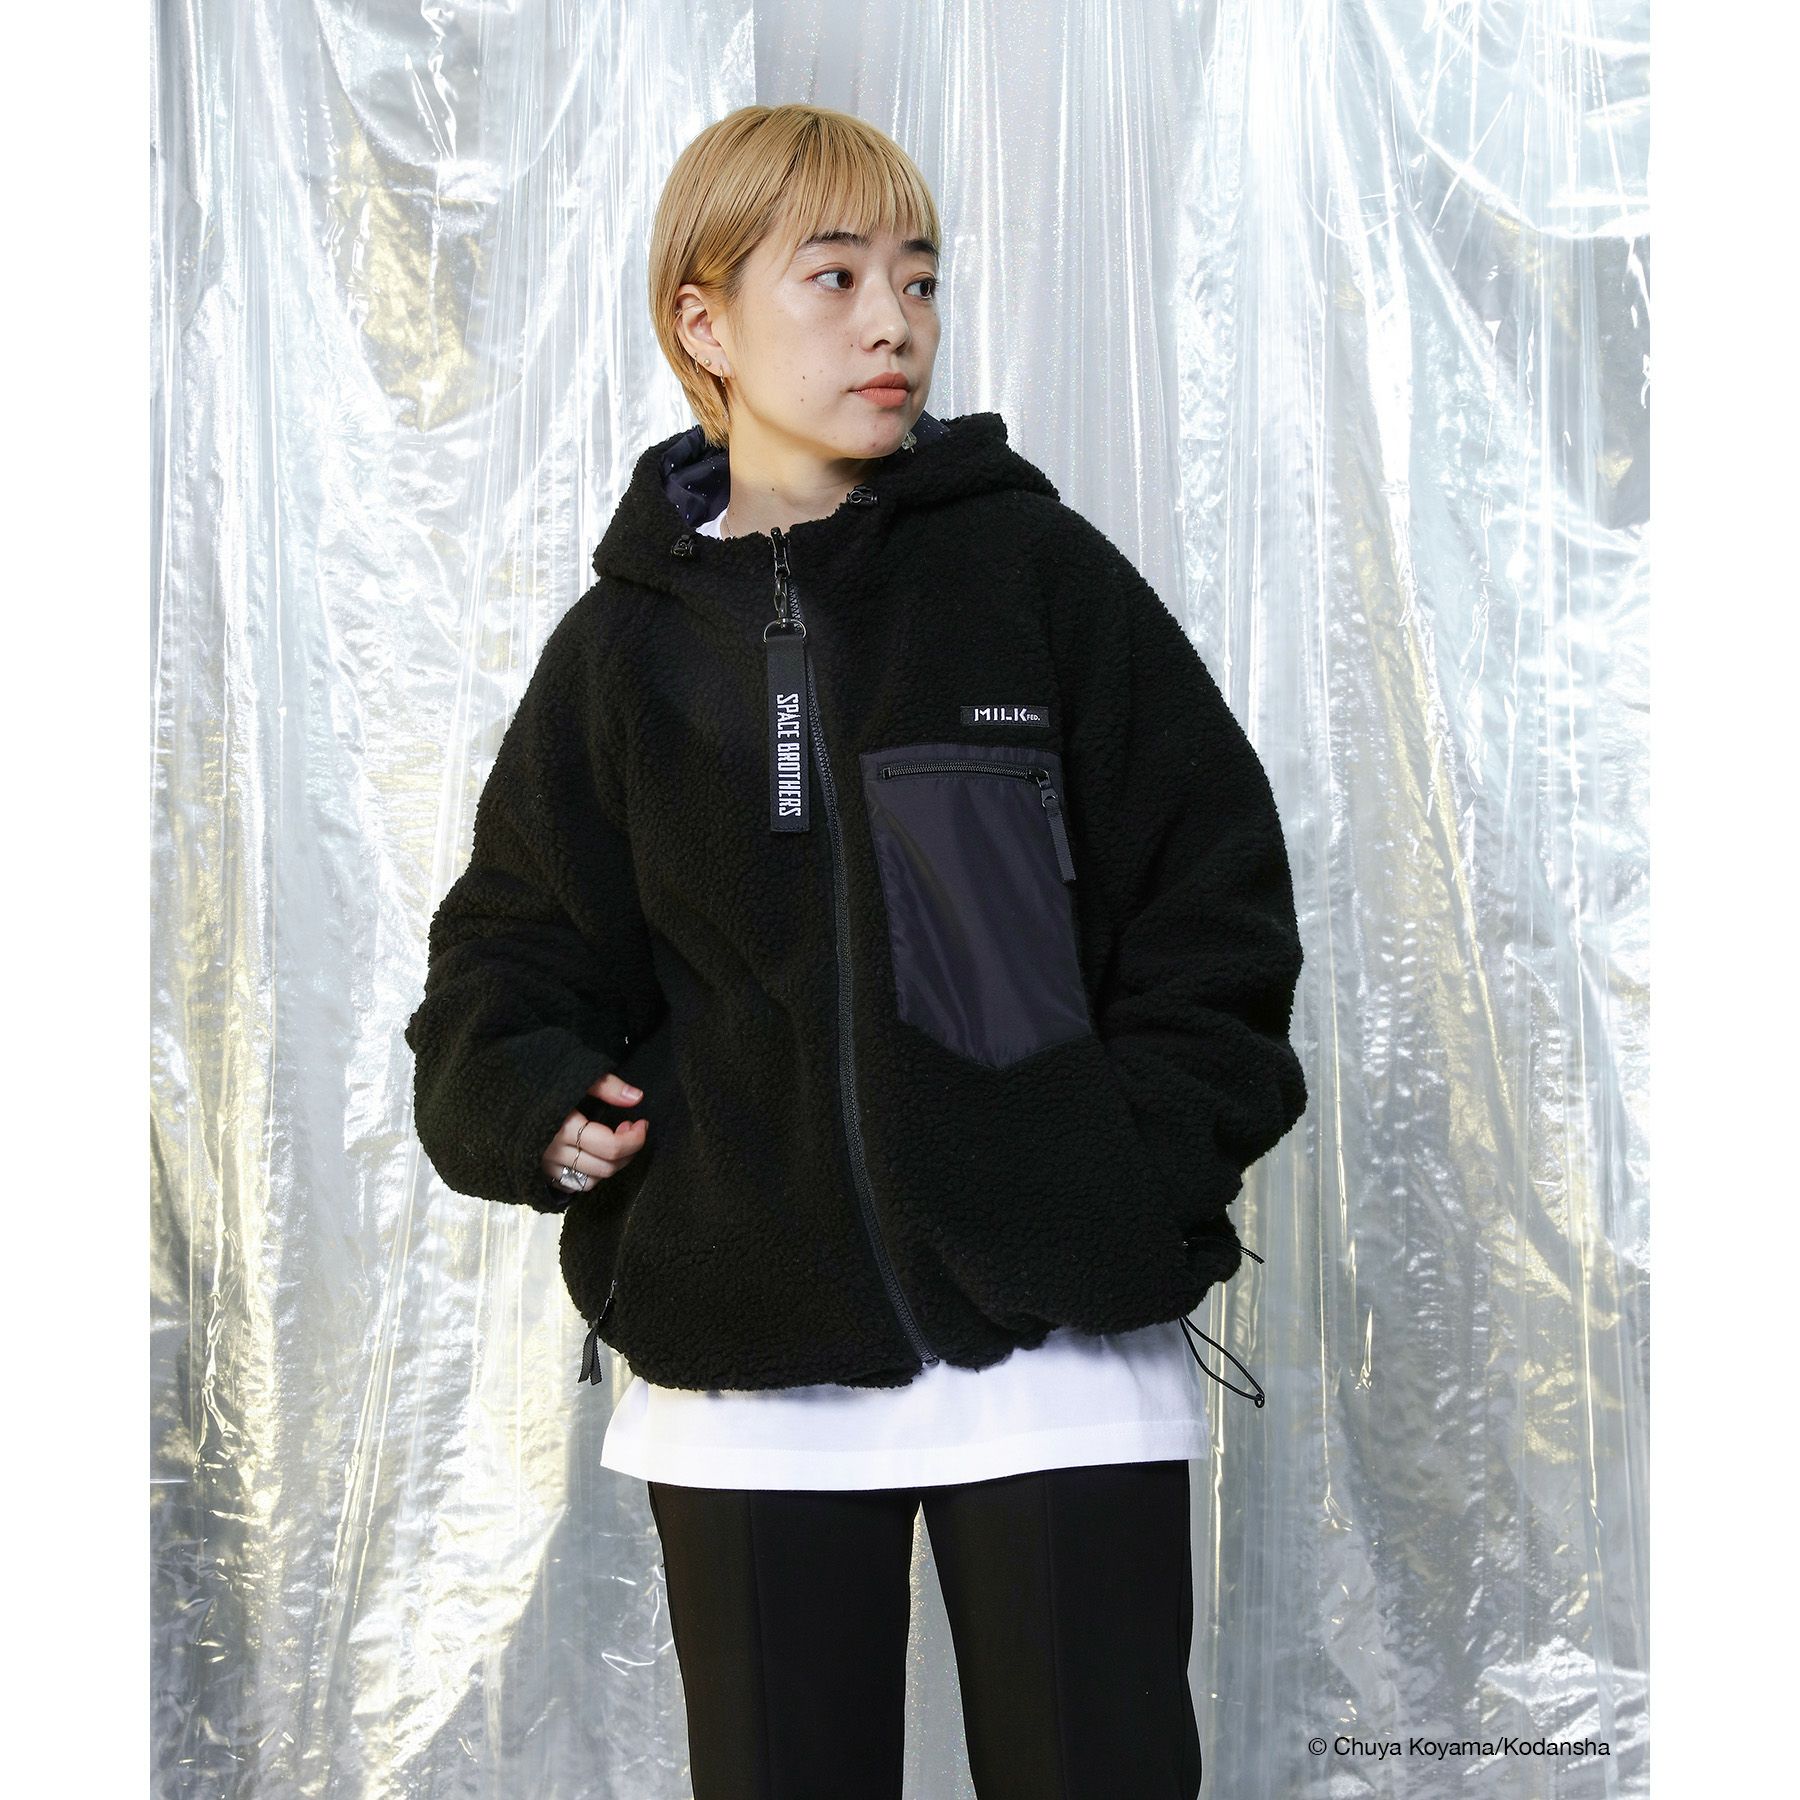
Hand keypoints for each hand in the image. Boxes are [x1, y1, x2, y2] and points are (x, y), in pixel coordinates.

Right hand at [540, 1071, 648, 1194]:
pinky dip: (590, 1174)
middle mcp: (553, 1153)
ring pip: (591, 1181)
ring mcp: (544, 1167)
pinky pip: (573, 1185)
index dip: (635, 1139)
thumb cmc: (536, 1083)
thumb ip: (606, 1086)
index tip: (642, 1123)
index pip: (611, 1147)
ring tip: (615, 1143)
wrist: (498, 1097)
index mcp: (562, 1128)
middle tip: (631, 1130)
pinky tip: (594, 1155)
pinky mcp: (539, 1174)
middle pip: (606, 1167)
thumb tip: (637, 1098)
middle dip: (628, 1151)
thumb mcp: (572, 1075)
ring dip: (611, 1166)